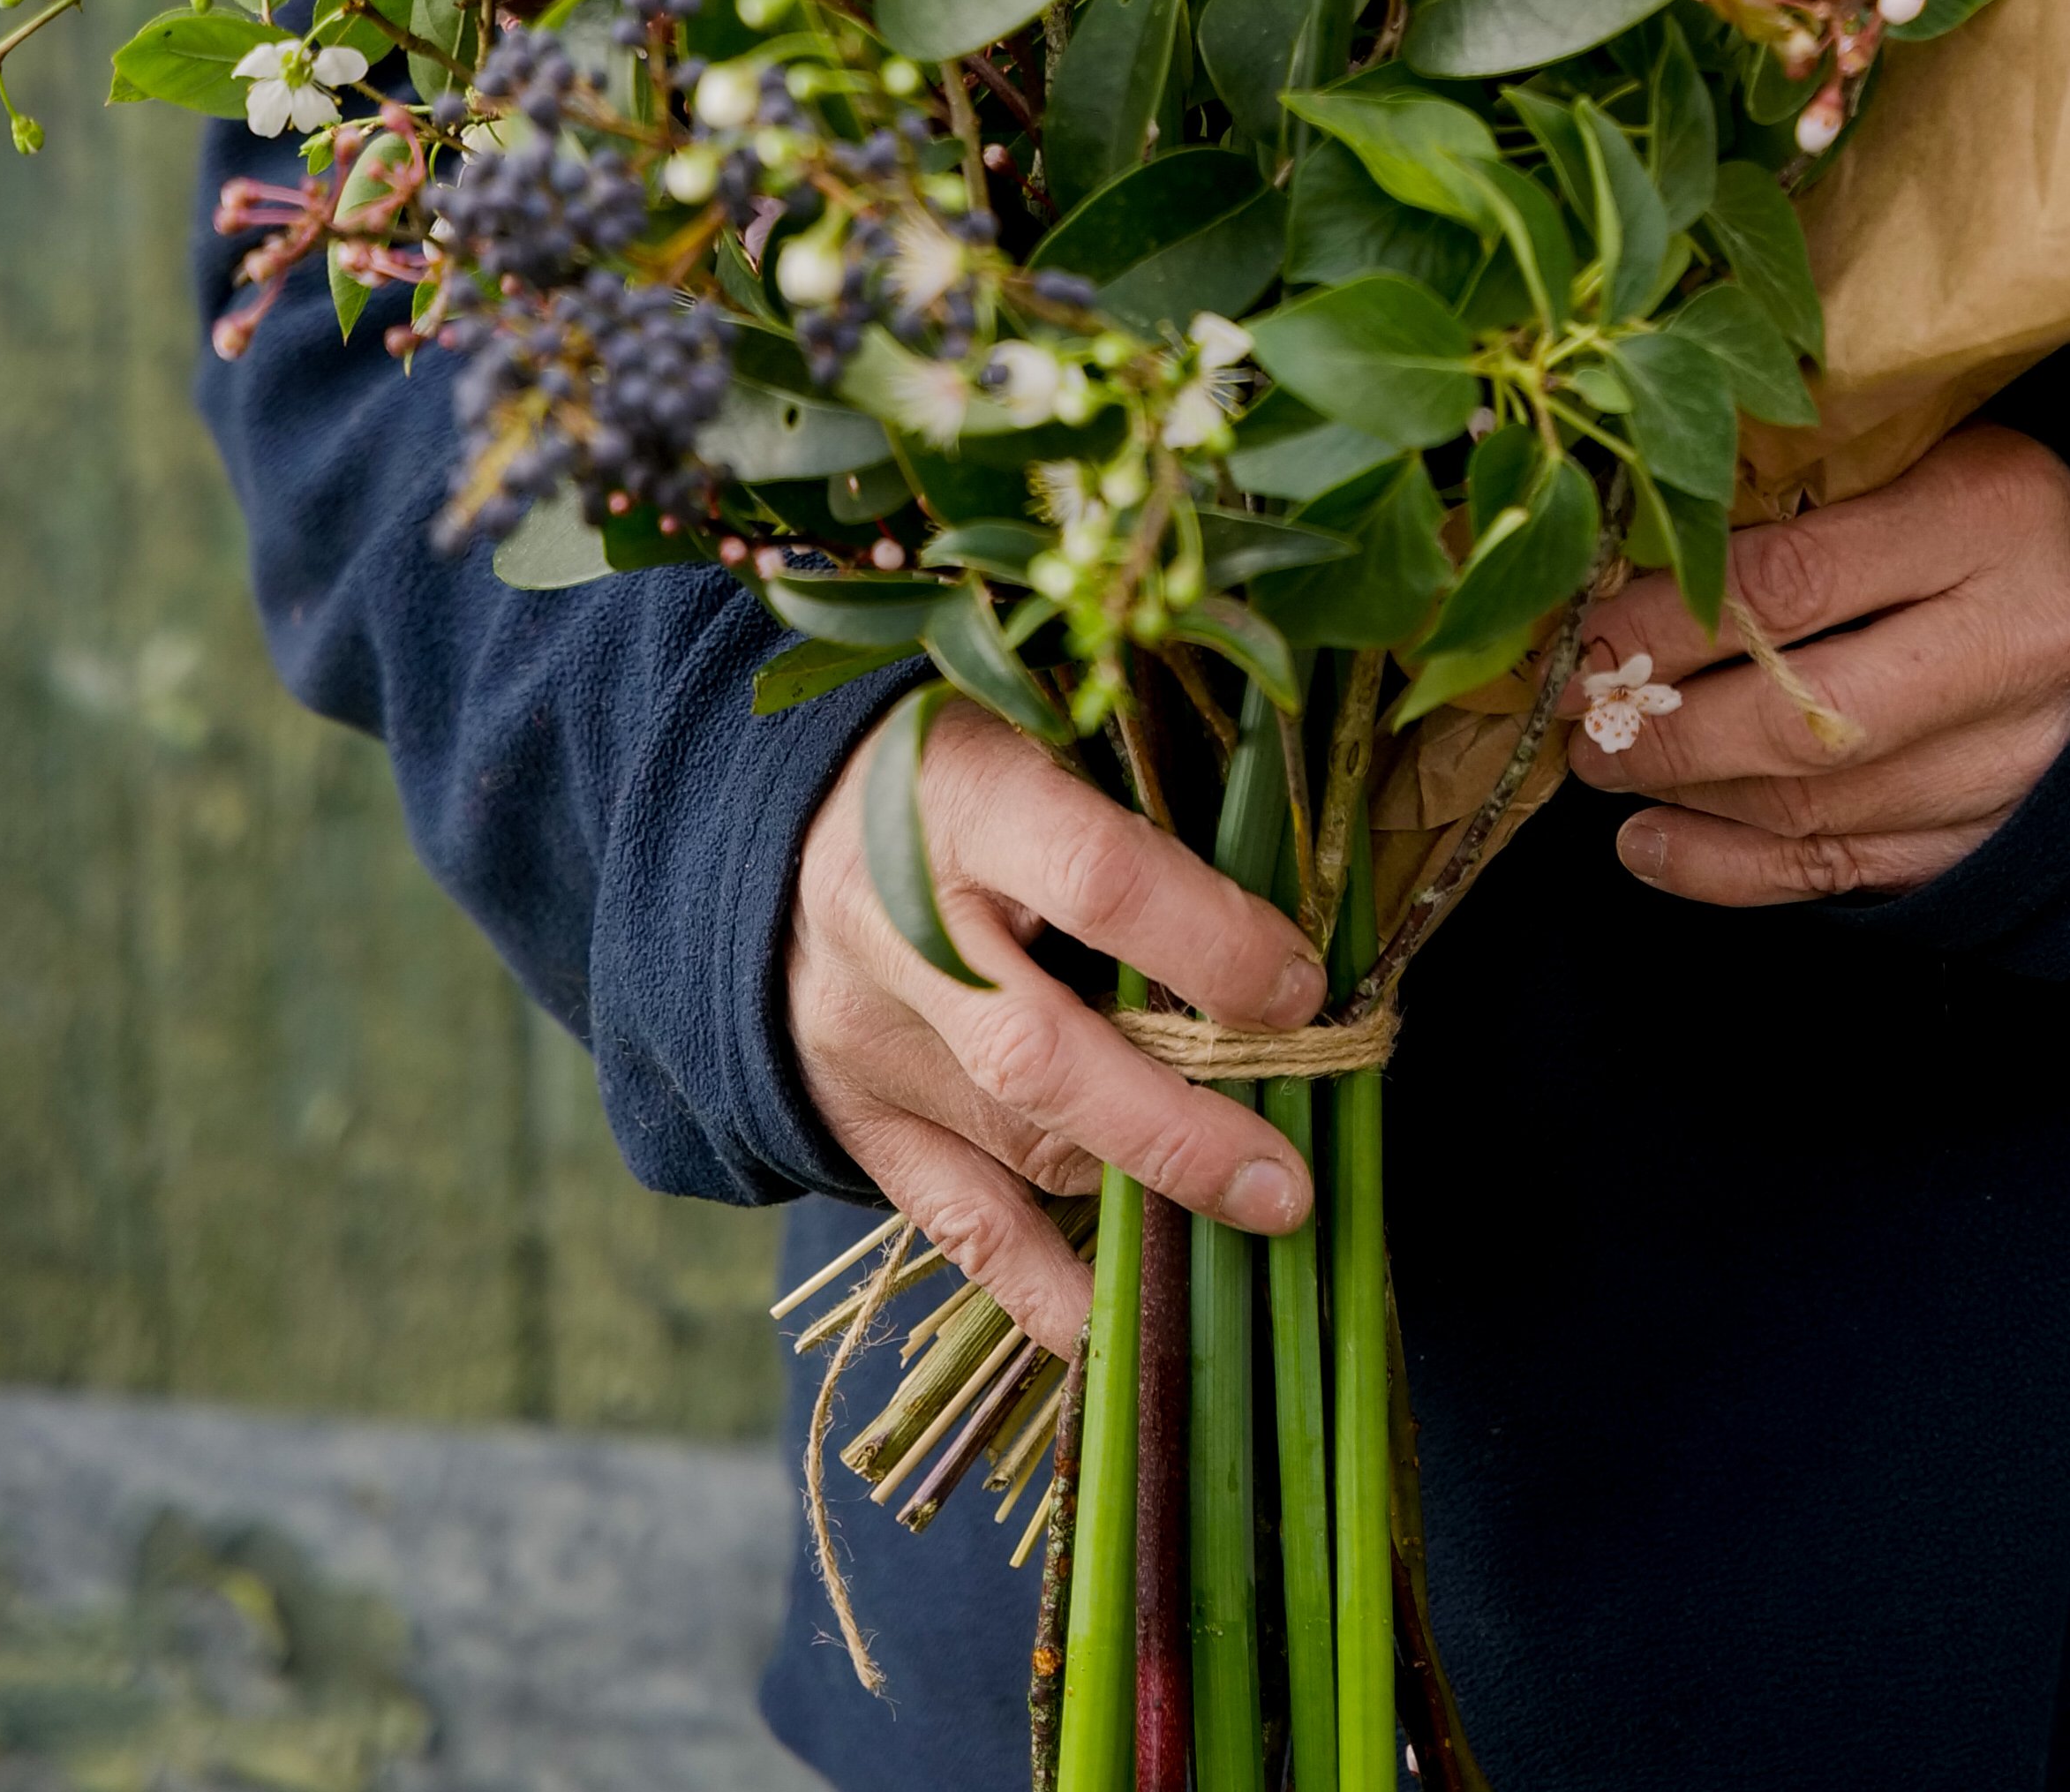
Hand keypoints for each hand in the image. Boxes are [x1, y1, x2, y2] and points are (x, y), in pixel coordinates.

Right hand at [787, 699, 1329, 1356]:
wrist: (767, 827)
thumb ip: (1147, 802)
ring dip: (1139, 1199)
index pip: (1095, 876)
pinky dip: (1045, 1292)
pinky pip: (956, 1227)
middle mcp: (900, 929)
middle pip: (1044, 1054)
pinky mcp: (853, 1121)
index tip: (1302, 988)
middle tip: (1286, 1187)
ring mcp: (867, 1039)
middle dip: (1179, 1131)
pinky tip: (1123, 1339)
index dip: (1208, 940)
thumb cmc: (956, 761)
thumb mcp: (1039, 729)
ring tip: (1248, 1225)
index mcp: (961, 798)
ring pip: (1015, 1148)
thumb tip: (1301, 907)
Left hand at [1557, 422, 2069, 904]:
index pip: (1797, 583)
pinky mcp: (2000, 844)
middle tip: (1577, 711)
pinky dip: (1733, 873)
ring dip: (1686, 793)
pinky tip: (1652, 848)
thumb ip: (1820, 481)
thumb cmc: (2020, 503)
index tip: (1583, 624)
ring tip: (1600, 764)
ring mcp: (2014, 767)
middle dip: (1662, 724)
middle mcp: (2013, 654)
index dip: (1668, 616)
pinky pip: (1848, 872)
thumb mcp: (1942, 445)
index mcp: (1993, 521)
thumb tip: (1647, 525)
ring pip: (1817, 805)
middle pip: (1802, 717)